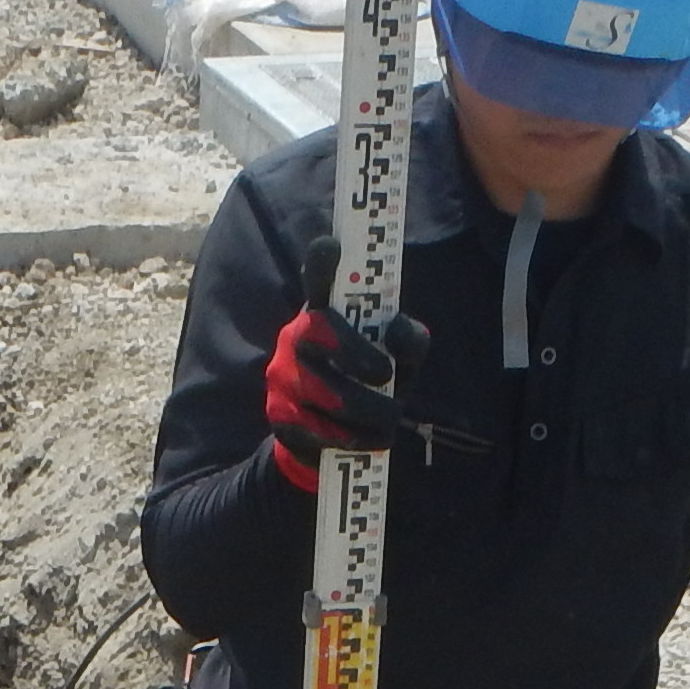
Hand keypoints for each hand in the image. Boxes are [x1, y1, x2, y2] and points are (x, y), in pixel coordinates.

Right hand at [263, 229, 429, 492]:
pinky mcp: (280, 417)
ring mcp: (283, 375)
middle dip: (359, 355)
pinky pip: (321, 430)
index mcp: (327, 312)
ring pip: (327, 390)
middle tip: (385, 376)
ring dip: (368, 411)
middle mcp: (297, 336)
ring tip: (387, 421)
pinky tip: (365, 439)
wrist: (327, 442)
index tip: (333, 245)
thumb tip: (397, 330)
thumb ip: (409, 342)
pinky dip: (353, 439)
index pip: (319, 277)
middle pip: (321, 329)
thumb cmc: (370, 386)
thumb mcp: (399, 361)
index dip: (324, 260)